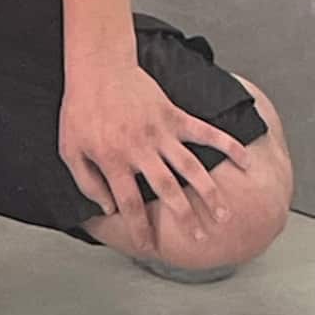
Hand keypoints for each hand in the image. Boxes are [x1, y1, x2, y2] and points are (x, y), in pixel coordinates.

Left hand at [59, 63, 251, 252]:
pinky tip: (244, 161)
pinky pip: (205, 132)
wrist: (98, 68)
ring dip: (209, 192)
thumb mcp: (70, 149)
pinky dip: (227, 145)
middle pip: (168, 191)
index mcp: (114, 161)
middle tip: (201, 238)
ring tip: (224, 214)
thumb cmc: (81, 109)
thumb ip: (87, 182)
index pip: (130, 205)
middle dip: (186, 218)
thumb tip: (106, 208)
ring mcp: (161, 133)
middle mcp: (141, 151)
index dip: (140, 229)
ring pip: (191, 168)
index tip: (150, 247)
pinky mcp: (174, 115)